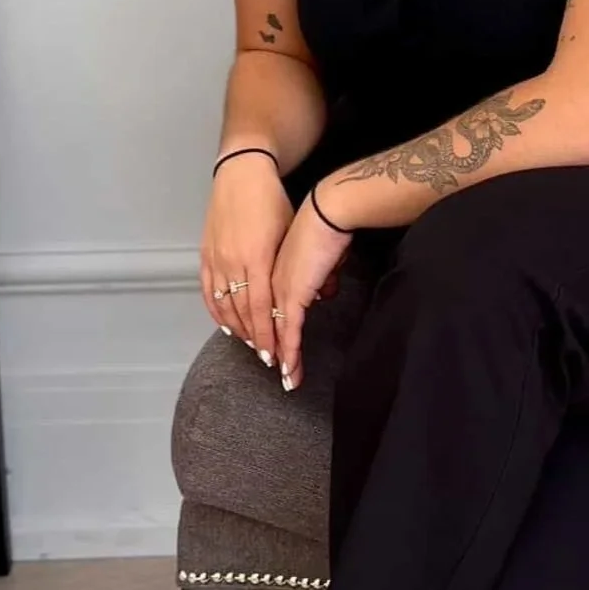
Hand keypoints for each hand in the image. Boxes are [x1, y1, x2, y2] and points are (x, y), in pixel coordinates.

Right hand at [199, 152, 294, 368]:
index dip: (267, 334)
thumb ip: (294, 265)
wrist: (242, 174)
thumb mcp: (291, 232)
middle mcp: (233, 262)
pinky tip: (225, 323)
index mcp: (257, 258)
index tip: (274, 355)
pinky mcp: (207, 254)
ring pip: (224, 305)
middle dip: (254, 338)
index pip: (261, 308)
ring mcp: (216, 259)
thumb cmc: (271, 201)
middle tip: (265, 358)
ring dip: (237, 328)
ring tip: (250, 344)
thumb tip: (313, 293)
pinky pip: (208, 291)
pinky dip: (217, 310)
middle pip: (242, 312)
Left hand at [271, 184, 353, 389]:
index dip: (264, 326)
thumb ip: (318, 273)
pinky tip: (291, 370)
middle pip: (262, 323)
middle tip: (275, 368)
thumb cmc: (325, 224)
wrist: (326, 211)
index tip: (268, 343)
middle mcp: (267, 282)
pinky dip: (290, 354)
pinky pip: (288, 333)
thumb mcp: (317, 252)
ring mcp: (277, 290)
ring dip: (282, 358)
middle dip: (269, 348)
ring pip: (274, 333)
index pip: (262, 305)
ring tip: (288, 378)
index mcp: (269, 269)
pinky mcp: (292, 296)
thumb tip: (324, 290)